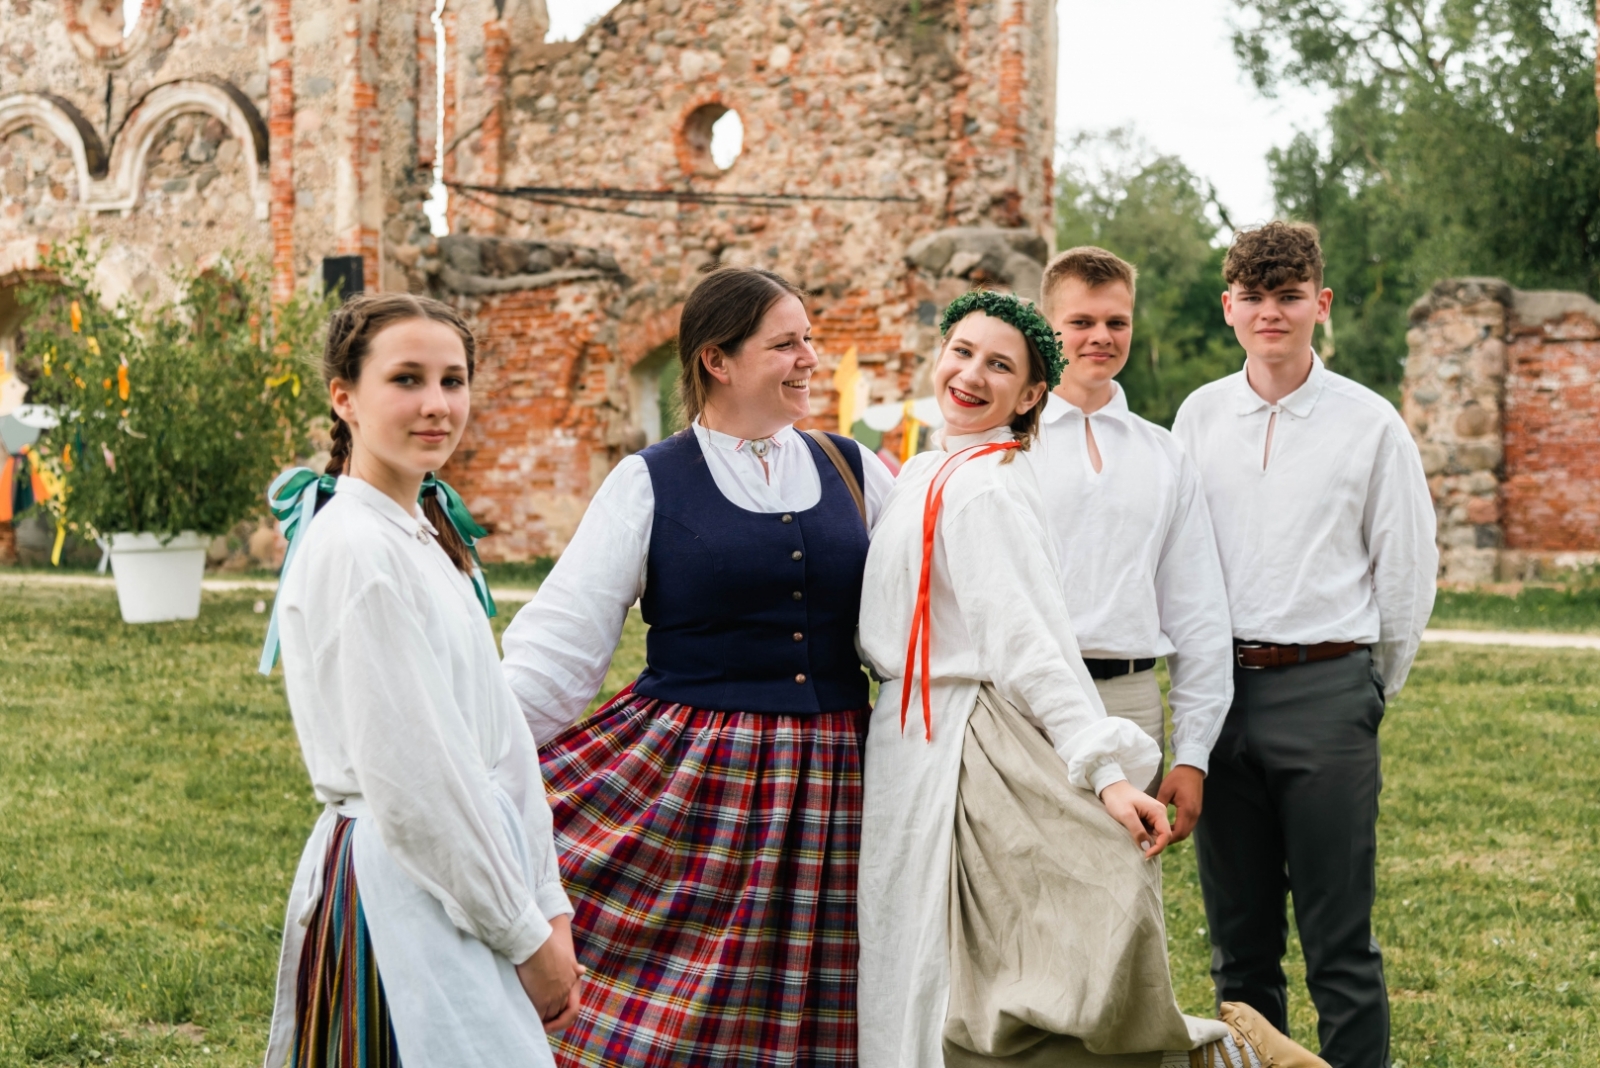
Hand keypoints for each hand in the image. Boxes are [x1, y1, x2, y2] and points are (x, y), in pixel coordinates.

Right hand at [515, 915, 585, 1031]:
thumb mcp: (566, 954)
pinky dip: (534, 1020)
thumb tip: (583, 970)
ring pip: (549, 1015)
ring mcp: (554, 997)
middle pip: (559, 1009)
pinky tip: (526, 1020)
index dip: (556, 1005)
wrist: (536, 944)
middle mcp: (565, 990)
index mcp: (571, 980)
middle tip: (538, 1016)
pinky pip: (539, 1017)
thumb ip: (573, 966)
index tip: (548, 1007)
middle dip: (550, 1013)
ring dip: (542, 1018)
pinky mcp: (542, 1001)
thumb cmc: (546, 945)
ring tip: (530, 1019)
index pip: (566, 1000)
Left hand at [1099, 779, 1173, 858]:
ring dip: (1148, 842)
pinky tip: (1135, 838)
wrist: (1112, 787)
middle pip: (1163, 836)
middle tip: (1139, 853)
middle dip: (1153, 846)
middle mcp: (1160, 813)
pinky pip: (1150, 831)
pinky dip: (1144, 837)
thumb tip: (1146, 847)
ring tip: (1135, 844)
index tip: (1145, 856)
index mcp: (1158, 812)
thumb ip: (1137, 831)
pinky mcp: (1149, 817)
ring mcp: (1155, 815)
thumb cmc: (1118, 799)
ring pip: (1156, 835)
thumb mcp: (1126, 815)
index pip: (1166, 835)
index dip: (1158, 848)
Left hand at [1156, 764, 1204, 842]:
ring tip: (1159, 835)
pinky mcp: (1195, 811)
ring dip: (1174, 835)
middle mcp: (1194, 814)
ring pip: (1186, 831)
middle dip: (1170, 840)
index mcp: (1187, 810)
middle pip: (1183, 834)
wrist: (1192, 769)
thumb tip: (1152, 821)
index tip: (1155, 841)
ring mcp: (1196, 813)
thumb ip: (1160, 806)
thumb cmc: (1177, 778)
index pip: (1178, 832)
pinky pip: (1188, 825)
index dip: (1167, 839)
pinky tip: (1167, 827)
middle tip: (1156, 841)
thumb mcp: (1165, 790)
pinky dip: (1178, 829)